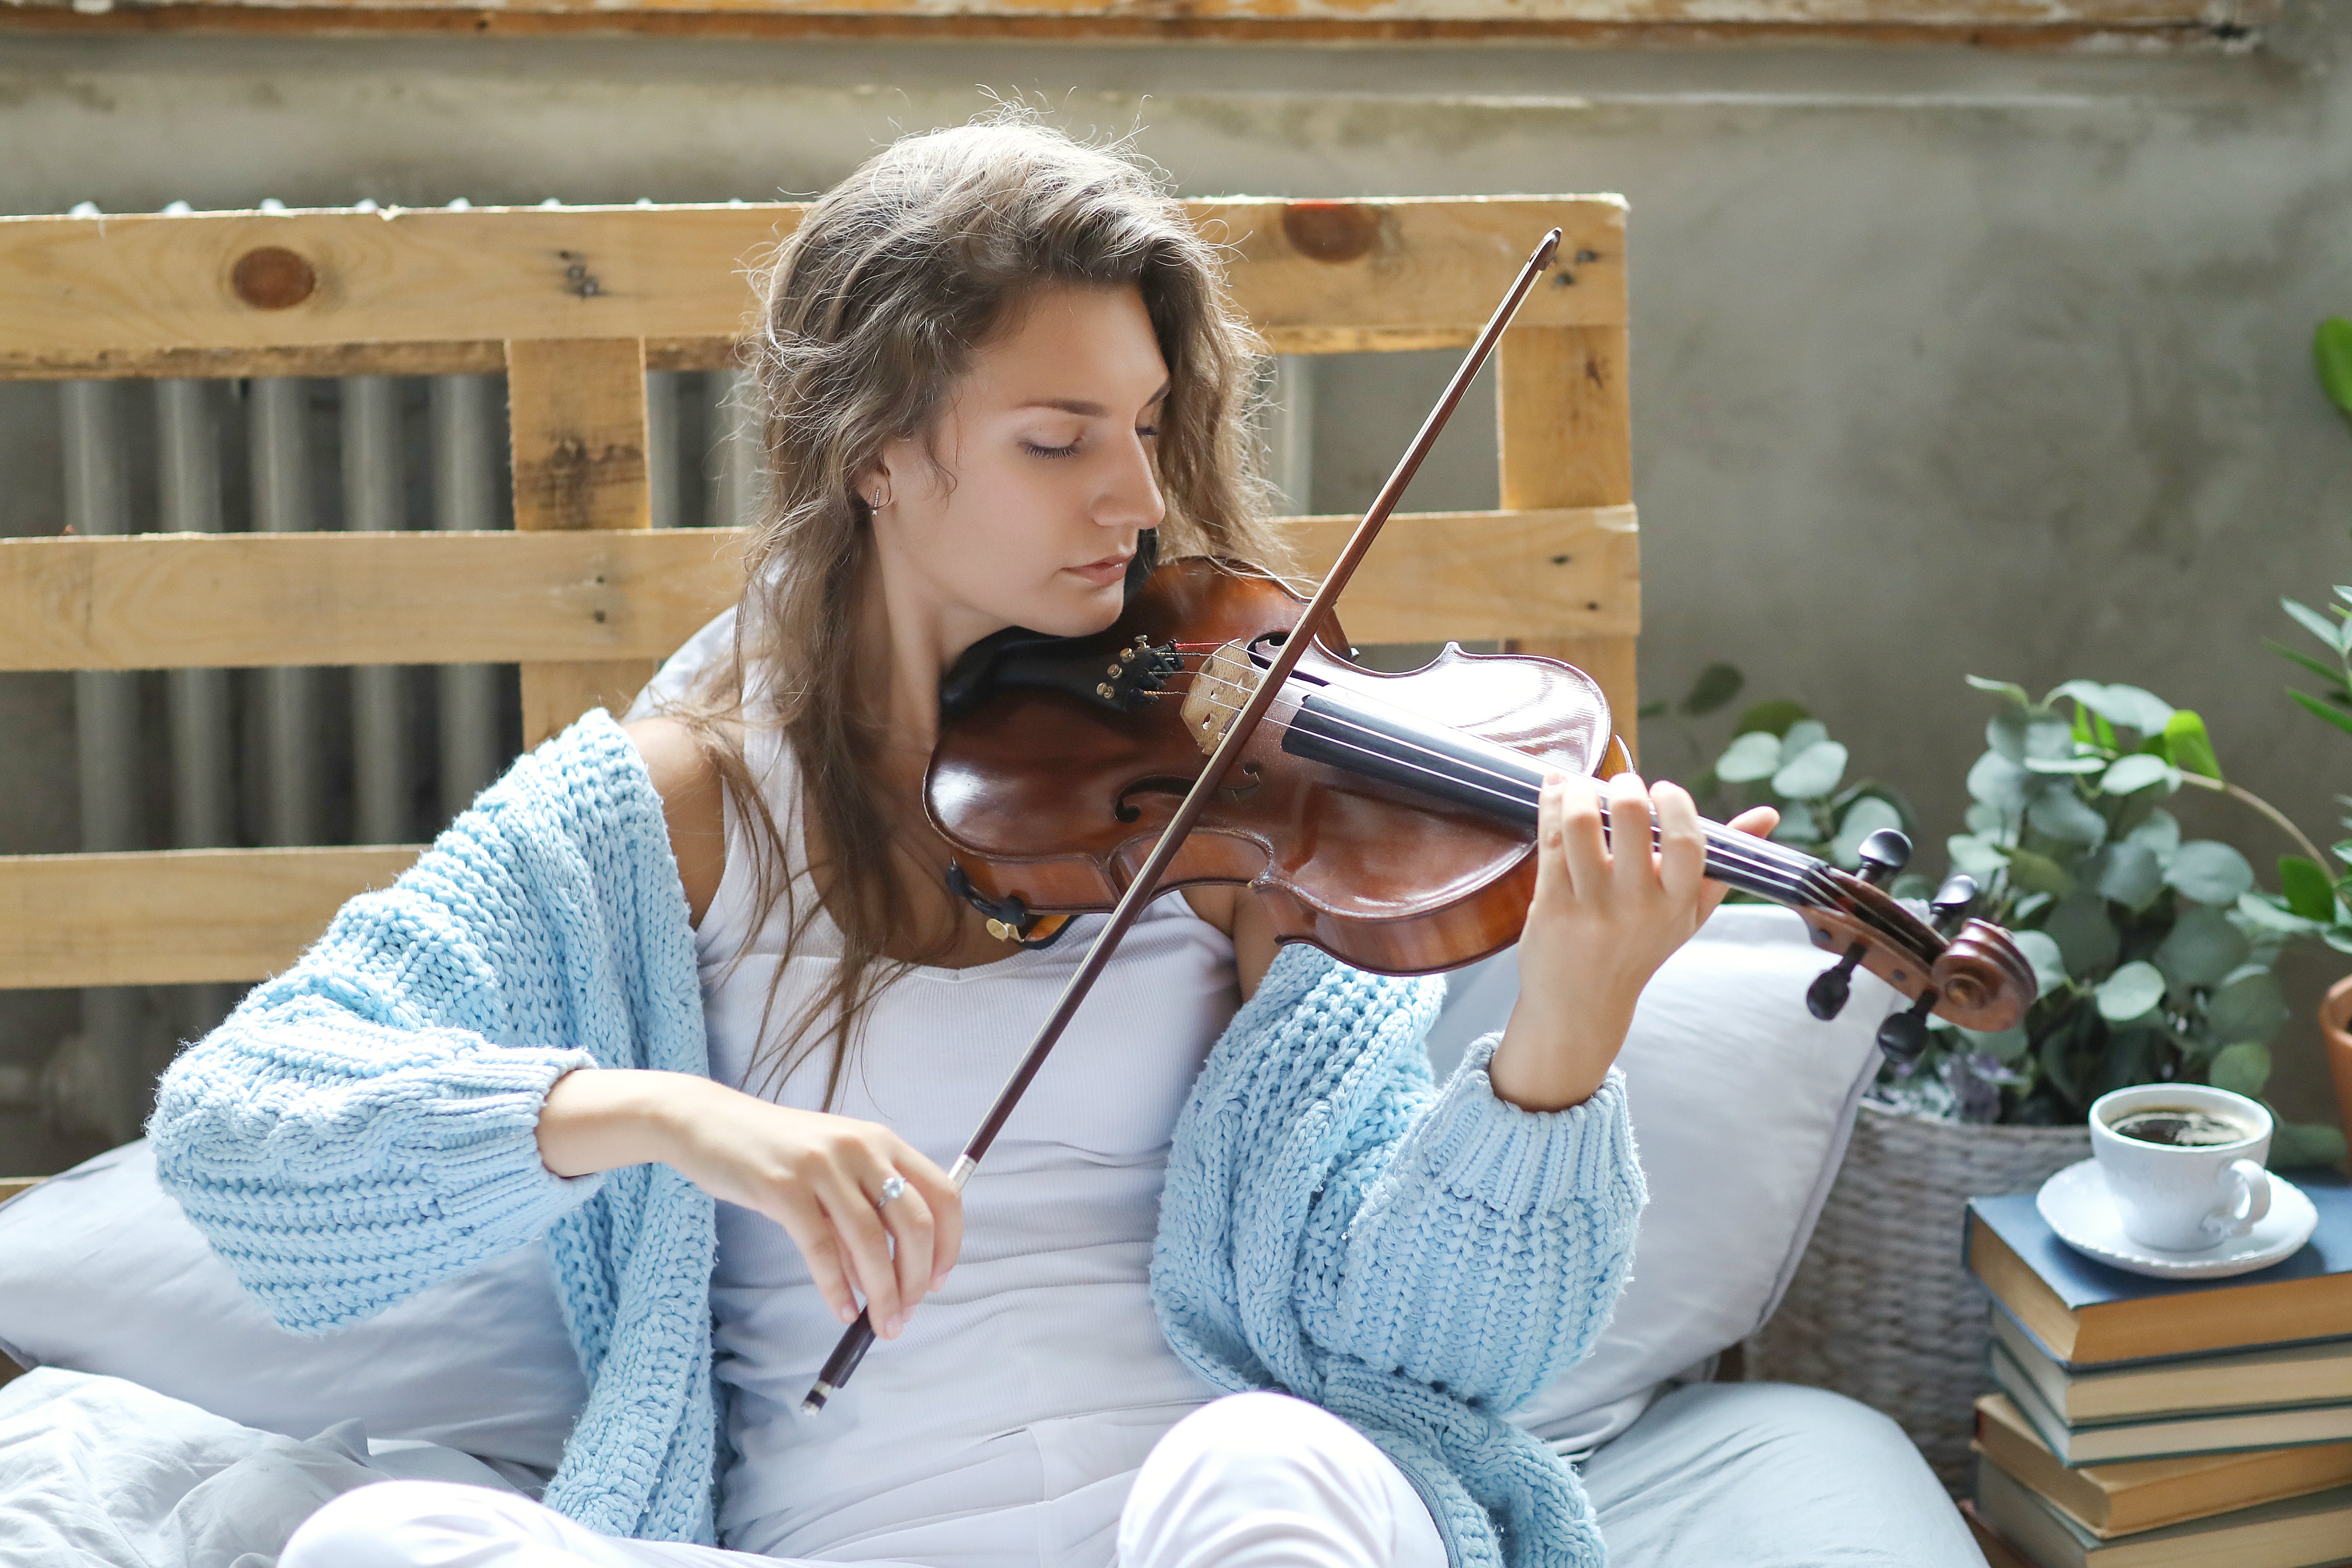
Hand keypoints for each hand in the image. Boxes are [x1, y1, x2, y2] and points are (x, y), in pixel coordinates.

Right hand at [537, 1069, 961, 1338]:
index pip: (942, 1193)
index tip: (939, 1280)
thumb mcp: (834, 1165)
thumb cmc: (777, 1150)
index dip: (949, 1243)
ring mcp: (822, 1166)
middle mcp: (860, 1148)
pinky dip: (836, 1286)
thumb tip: (892, 1273)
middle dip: (917, 1277)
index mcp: (881, 1140)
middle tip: (907, 1313)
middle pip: (913, 1222)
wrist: (709, 1122)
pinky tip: (842, 1310)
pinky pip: (820, 1248)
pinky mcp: (783, 1188)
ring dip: (882, 1292)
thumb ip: (864, 1207)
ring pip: (870, 1241)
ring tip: (881, 1324)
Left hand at [1486, 772, 1778, 1112]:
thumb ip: (1725, 863)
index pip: (1688, 840)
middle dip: (1624, 786)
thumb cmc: (1640, 948)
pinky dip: (1551, 806)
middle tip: (1620, 786)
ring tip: (1583, 789)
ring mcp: (1592, 905)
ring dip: (1580, 791)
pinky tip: (1557, 794)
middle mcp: (1637, 904)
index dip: (1674, 802)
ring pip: (1581, 823)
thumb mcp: (1689, 913)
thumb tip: (1768, 816)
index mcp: (1678, 902)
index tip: (1662, 790)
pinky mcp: (1552, 905)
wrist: (1583, 1004)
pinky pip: (1550, 840)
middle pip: (1630, 817)